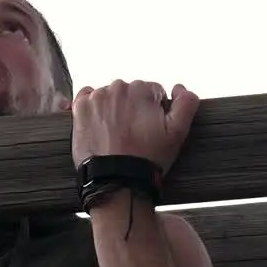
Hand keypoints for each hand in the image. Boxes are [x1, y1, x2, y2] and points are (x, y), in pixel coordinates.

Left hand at [71, 80, 199, 173]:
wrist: (116, 179)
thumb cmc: (147, 158)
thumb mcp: (177, 133)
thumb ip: (186, 104)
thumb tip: (179, 87)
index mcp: (142, 89)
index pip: (153, 92)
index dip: (154, 111)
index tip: (149, 128)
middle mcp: (118, 87)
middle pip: (130, 93)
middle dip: (133, 108)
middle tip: (133, 133)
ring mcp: (97, 97)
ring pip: (110, 96)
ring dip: (113, 108)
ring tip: (116, 133)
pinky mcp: (80, 108)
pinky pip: (87, 98)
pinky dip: (93, 107)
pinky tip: (99, 124)